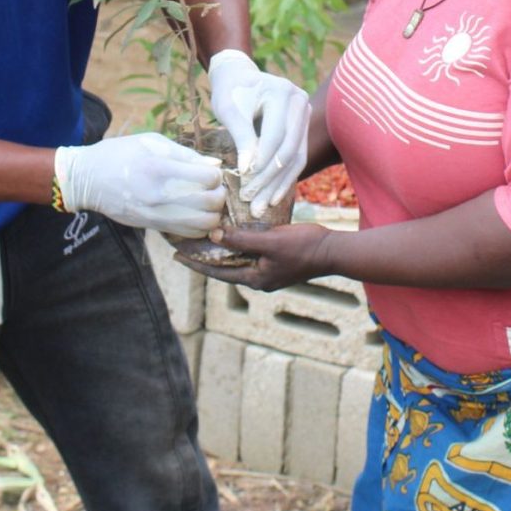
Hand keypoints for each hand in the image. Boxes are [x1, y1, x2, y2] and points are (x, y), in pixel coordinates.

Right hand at [54, 134, 225, 236]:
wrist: (87, 179)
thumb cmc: (120, 154)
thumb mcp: (152, 141)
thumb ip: (186, 154)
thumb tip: (215, 165)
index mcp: (160, 168)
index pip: (208, 177)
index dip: (216, 174)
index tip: (209, 170)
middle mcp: (160, 195)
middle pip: (211, 204)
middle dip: (219, 194)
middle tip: (212, 187)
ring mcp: (156, 215)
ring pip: (204, 225)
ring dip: (212, 213)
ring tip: (205, 202)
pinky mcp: (152, 227)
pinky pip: (188, 234)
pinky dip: (199, 226)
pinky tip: (194, 213)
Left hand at [178, 223, 334, 289]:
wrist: (333, 251)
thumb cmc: (304, 247)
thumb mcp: (270, 241)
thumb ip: (242, 239)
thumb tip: (214, 234)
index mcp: (255, 279)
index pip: (217, 272)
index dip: (197, 262)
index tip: (177, 255)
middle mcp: (259, 278)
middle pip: (225, 266)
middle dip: (207, 255)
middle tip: (187, 243)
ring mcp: (269, 270)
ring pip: (238, 258)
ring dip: (223, 248)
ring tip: (204, 237)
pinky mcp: (277, 261)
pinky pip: (251, 252)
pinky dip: (239, 243)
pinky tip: (234, 232)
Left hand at [208, 50, 309, 217]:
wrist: (239, 78)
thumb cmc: (230, 91)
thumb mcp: (229, 109)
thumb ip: (241, 136)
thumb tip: (248, 168)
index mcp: (282, 92)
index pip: (276, 134)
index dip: (262, 160)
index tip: (245, 182)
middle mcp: (300, 102)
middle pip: (289, 148)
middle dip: (270, 178)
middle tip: (252, 202)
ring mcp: (305, 115)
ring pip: (295, 157)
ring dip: (278, 184)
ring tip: (262, 206)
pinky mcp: (302, 128)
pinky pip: (297, 157)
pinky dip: (284, 178)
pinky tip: (272, 197)